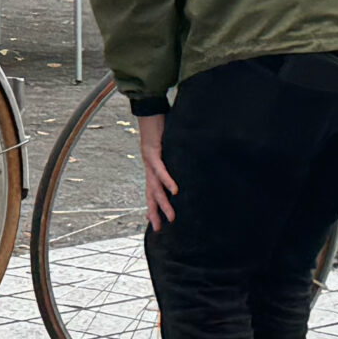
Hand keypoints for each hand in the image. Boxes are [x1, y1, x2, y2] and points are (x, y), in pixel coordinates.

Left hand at [138, 114, 176, 230]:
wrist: (150, 110)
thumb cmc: (161, 128)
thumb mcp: (169, 149)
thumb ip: (175, 159)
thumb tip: (188, 167)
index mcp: (152, 168)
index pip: (152, 192)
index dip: (153, 208)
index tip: (155, 224)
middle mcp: (149, 167)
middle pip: (151, 194)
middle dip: (156, 212)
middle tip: (161, 228)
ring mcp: (149, 161)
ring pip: (155, 187)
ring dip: (163, 202)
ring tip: (171, 216)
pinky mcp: (153, 152)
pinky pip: (160, 170)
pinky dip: (167, 180)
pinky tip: (174, 191)